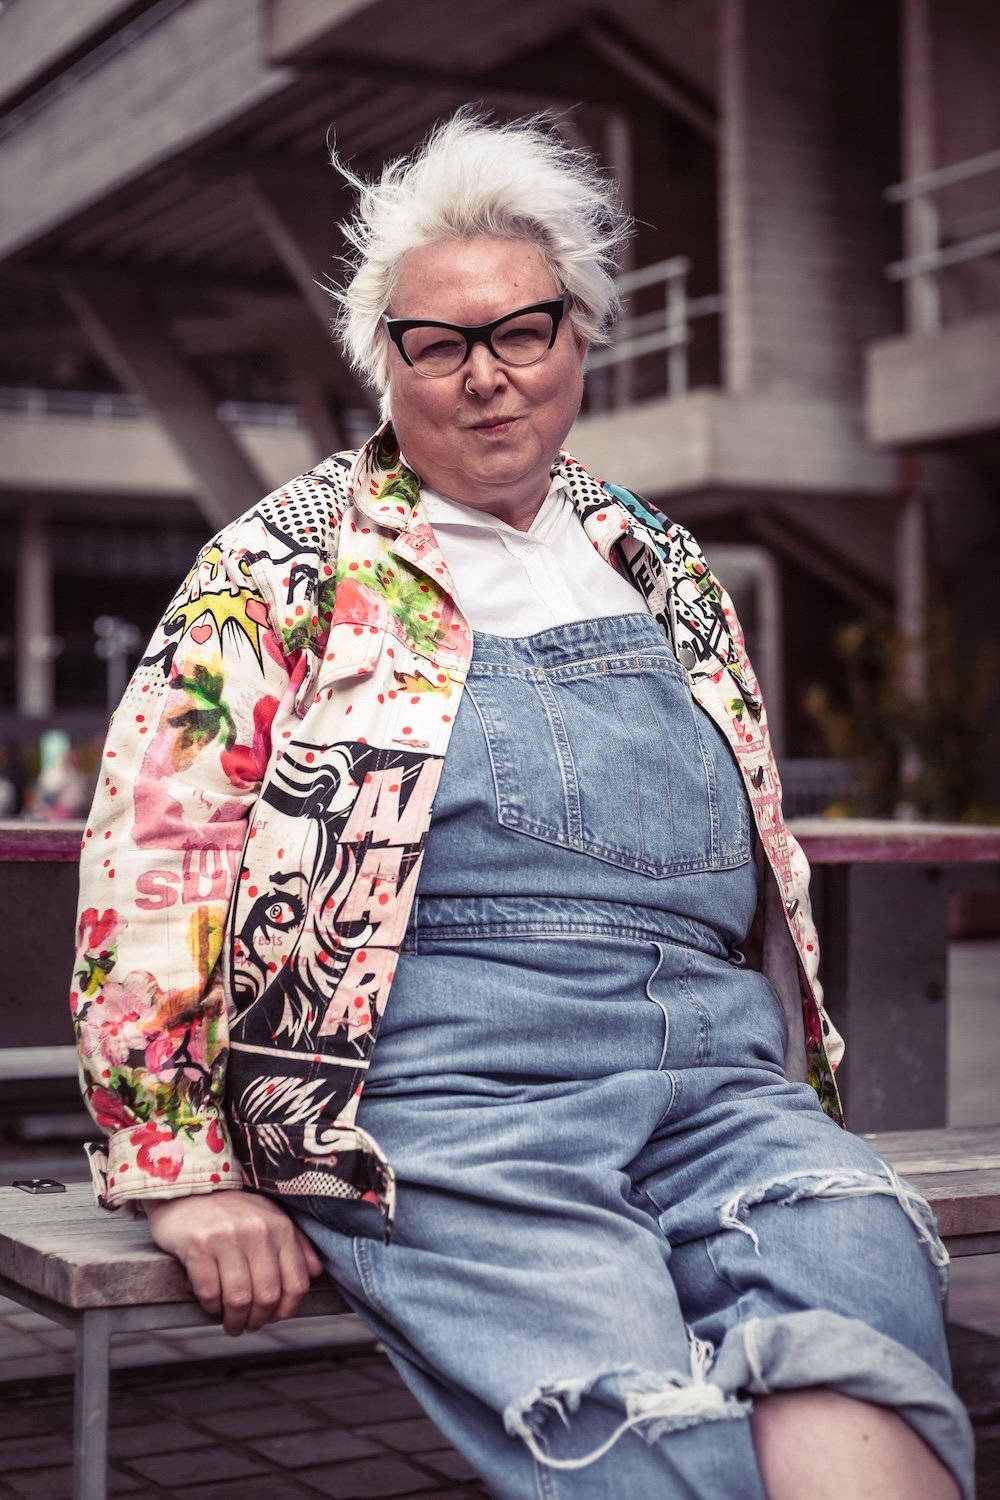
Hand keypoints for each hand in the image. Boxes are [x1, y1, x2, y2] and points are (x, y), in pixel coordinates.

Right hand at [143, 1190, 324, 1335]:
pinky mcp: (198, 1246)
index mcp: (280, 1227)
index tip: (275, 1318)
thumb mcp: (270, 1218)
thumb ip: (296, 1244)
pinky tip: (212, 1304)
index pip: (296, 1283)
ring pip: (239, 1299)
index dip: (287, 1310)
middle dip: (259, 1320)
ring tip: (232, 1323)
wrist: (188, 1190)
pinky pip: (210, 1292)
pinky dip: (212, 1306)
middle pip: (267, 1296)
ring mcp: (227, 1238)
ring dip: (235, 1320)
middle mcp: (257, 1231)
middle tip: (249, 1325)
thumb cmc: (232, 1211)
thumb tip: (316, 1272)